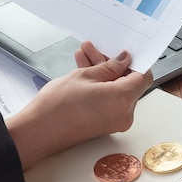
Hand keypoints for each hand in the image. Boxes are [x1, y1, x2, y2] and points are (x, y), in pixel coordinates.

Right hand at [7, 41, 152, 169]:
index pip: (143, 76)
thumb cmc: (57, 107)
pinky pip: (109, 101)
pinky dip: (100, 87)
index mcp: (123, 100)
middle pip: (128, 83)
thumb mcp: (85, 76)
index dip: (134, 62)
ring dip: (103, 74)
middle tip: (95, 50)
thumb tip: (123, 60)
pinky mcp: (104, 125)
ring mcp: (114, 122)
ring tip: (83, 57)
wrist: (38, 132)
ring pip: (116, 91)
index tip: (122, 53)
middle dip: (112, 65)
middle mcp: (124, 114)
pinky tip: (84, 71)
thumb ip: (109, 67)